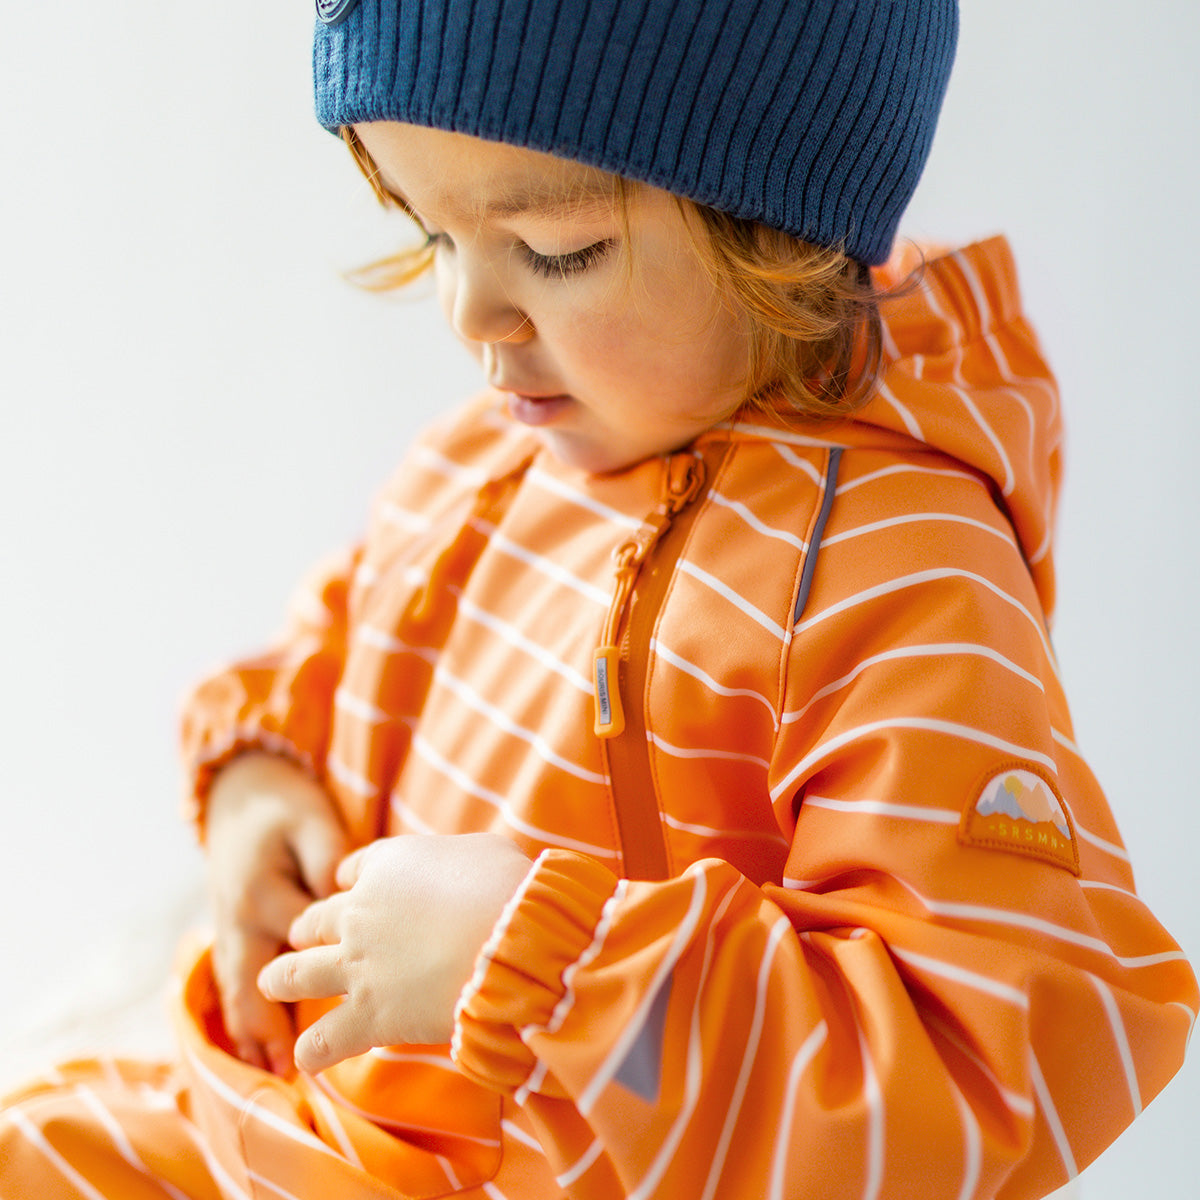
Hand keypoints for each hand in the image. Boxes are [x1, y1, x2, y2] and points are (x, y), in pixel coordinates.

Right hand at [204, 752, 348, 1074]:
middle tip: (292, 1063)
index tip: (370, 997)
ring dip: (254, 1030)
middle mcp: (242, 918)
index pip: (305, 939)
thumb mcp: (311, 821)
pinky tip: (255, 1052)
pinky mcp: (231, 933)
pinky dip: (242, 1017)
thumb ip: (328, 858)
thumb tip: (343, 896)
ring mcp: (231, 929)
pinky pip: (233, 983)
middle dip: (271, 1021)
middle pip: (257, 979)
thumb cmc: (286, 809)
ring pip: (240, 989)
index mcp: (266, 891)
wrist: (240, 793)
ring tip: (273, 1070)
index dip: (338, 965)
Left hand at [258, 833, 532, 1071]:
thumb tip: (473, 867)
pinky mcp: (366, 1015)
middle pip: (316, 919)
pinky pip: (322, 1041)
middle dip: (307, 929)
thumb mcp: (487, 850)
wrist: (508, 941)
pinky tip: (308, 1058)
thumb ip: (463, 858)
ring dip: (280, 979)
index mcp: (387, 864)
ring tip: (271, 984)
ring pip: (296, 973)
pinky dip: (313, 1051)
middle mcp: (359, 911)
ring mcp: (356, 965)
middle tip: (302, 937)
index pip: (353, 868)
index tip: (351, 887)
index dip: (351, 879)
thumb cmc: (507, 887)